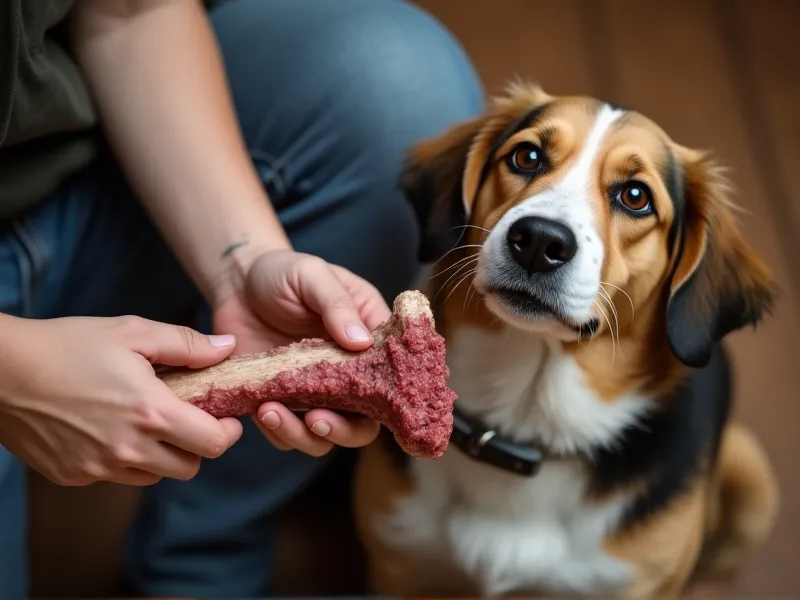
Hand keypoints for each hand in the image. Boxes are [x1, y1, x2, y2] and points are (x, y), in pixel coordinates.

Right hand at [0, 315, 242, 486]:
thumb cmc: (67, 344)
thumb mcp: (132, 332)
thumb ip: (186, 344)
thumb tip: (228, 347)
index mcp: (149, 412)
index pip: (212, 444)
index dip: (227, 432)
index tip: (226, 418)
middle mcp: (127, 449)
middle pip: (189, 467)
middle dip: (197, 445)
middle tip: (189, 419)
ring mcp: (98, 467)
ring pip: (154, 475)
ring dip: (162, 454)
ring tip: (147, 421)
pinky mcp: (73, 475)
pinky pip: (116, 476)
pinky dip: (125, 459)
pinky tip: (111, 428)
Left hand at [212, 250, 388, 456]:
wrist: (236, 282)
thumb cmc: (282, 272)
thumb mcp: (312, 275)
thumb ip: (336, 304)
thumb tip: (361, 342)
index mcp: (368, 340)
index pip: (391, 378)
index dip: (387, 399)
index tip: (366, 402)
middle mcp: (347, 374)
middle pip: (362, 423)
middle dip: (342, 431)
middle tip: (317, 420)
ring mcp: (314, 393)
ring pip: (323, 437)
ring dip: (304, 436)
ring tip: (273, 412)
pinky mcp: (282, 403)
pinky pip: (285, 435)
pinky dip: (277, 432)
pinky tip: (260, 410)